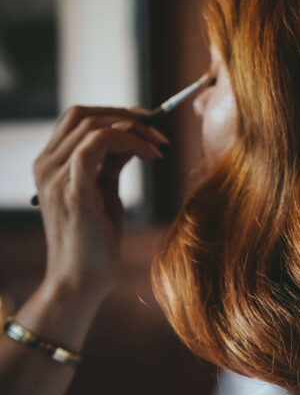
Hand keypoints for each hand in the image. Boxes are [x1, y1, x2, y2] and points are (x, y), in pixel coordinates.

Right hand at [32, 106, 167, 299]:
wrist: (82, 280)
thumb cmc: (96, 241)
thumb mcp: (105, 192)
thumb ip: (111, 163)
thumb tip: (132, 137)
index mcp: (50, 164)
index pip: (77, 118)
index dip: (114, 113)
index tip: (147, 124)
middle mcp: (46, 166)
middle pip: (82, 115)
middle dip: (126, 116)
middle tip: (158, 132)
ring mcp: (55, 178)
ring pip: (92, 127)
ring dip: (133, 130)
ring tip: (158, 147)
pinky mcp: (72, 192)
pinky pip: (94, 148)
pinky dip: (126, 142)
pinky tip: (149, 155)